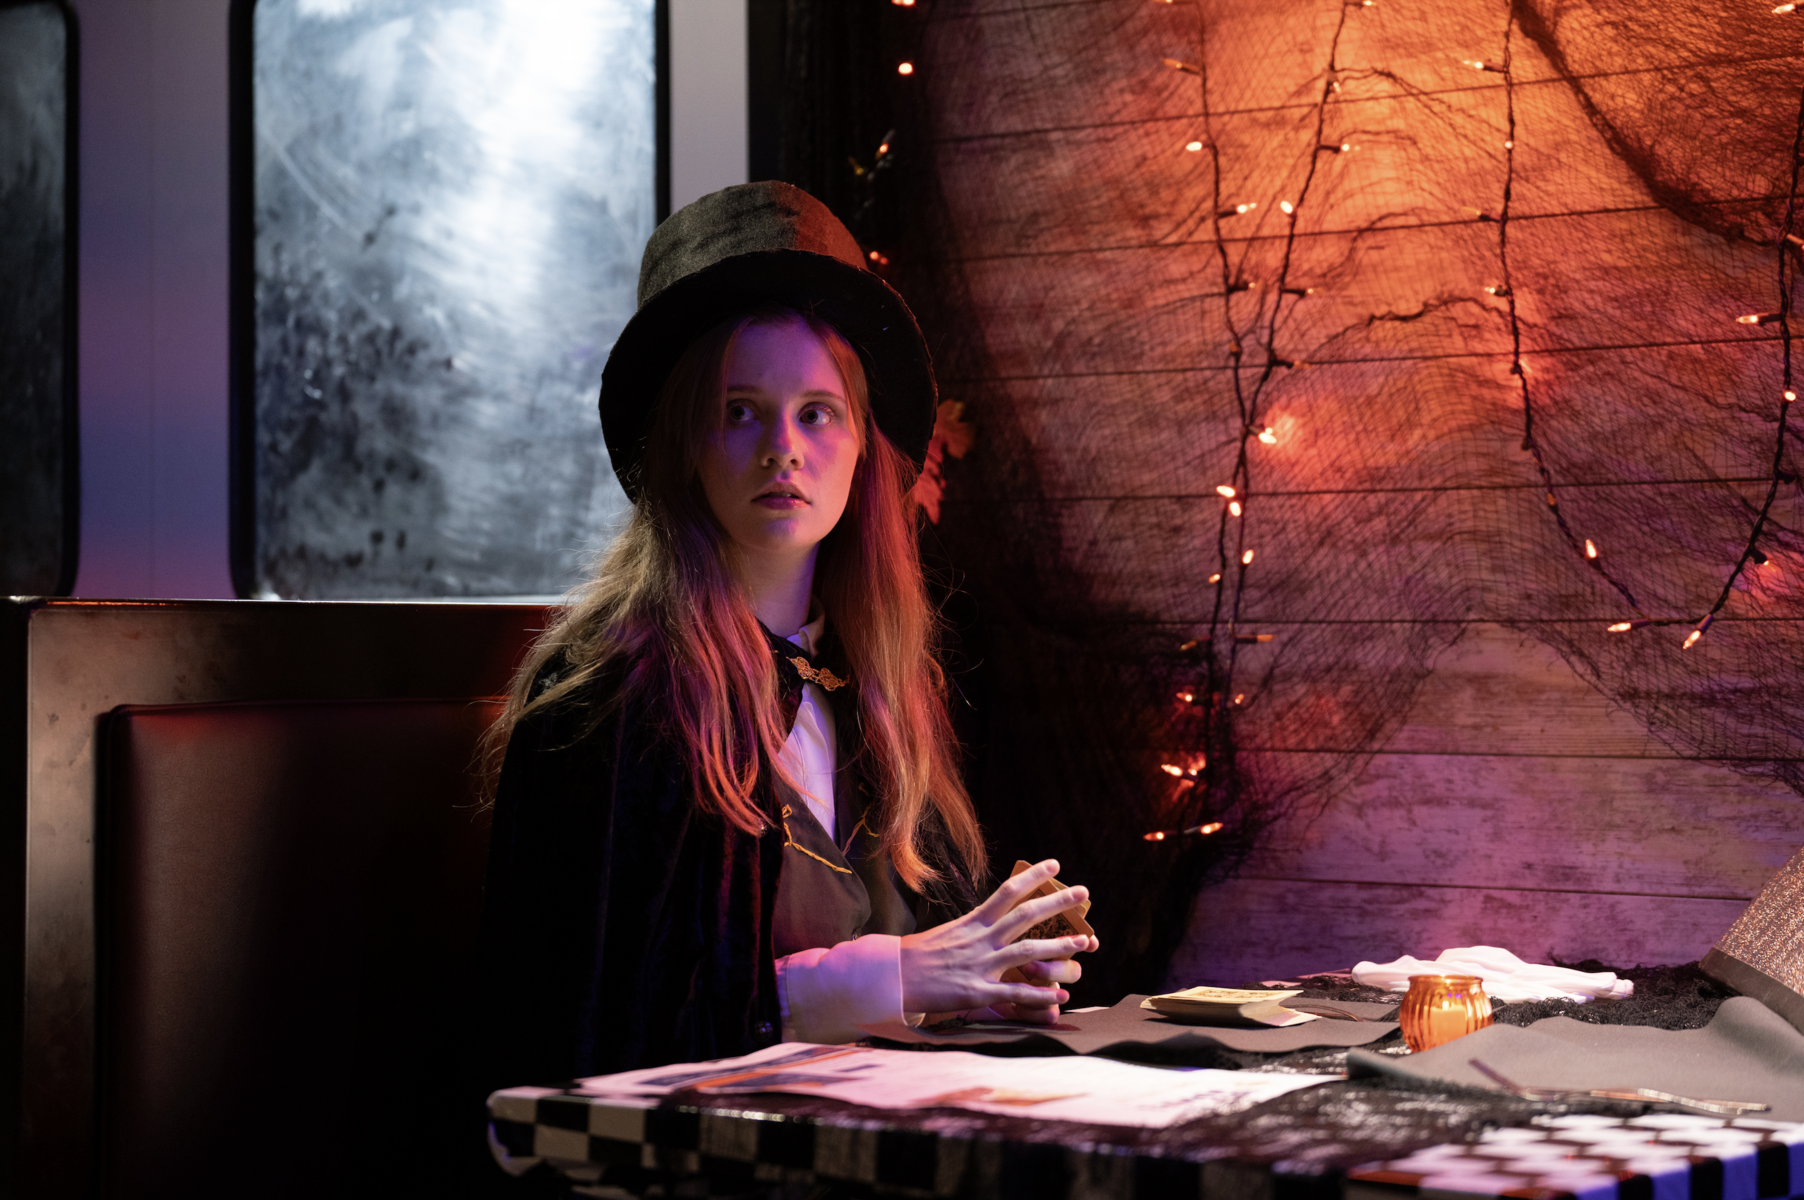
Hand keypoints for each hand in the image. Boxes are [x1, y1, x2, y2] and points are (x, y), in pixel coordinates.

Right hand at [898, 859, 1099, 1019]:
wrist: (894, 978)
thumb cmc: (921, 956)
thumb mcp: (950, 932)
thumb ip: (976, 927)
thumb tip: (997, 919)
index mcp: (973, 922)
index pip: (1008, 892)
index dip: (1033, 876)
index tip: (1055, 865)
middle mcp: (981, 939)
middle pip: (1025, 915)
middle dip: (1057, 903)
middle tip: (1084, 892)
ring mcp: (980, 966)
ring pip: (1026, 952)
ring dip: (1058, 947)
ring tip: (1084, 942)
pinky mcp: (977, 992)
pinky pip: (1014, 994)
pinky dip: (1039, 995)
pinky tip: (1060, 995)